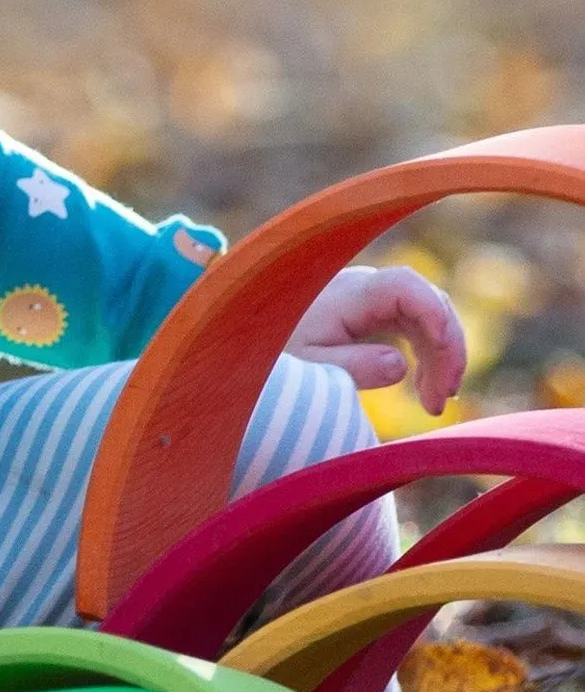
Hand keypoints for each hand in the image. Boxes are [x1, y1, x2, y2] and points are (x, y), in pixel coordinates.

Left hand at [284, 265, 466, 415]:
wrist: (247, 350)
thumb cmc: (274, 360)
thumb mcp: (310, 370)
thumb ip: (353, 366)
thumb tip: (400, 365)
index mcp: (346, 294)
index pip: (404, 286)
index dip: (433, 314)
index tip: (443, 354)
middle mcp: (363, 287)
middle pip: (426, 302)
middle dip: (444, 348)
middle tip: (441, 400)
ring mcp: (370, 297)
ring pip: (426, 316)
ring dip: (439, 357)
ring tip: (434, 405)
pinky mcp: (372, 312)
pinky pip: (414, 326)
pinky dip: (426, 356)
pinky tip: (426, 391)